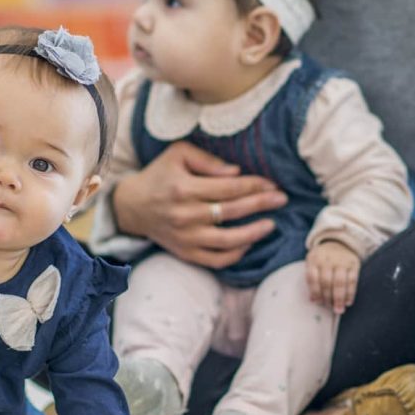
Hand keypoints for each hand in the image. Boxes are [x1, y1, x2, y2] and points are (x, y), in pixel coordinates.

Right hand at [110, 142, 285, 268]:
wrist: (132, 206)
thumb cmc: (160, 175)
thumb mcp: (178, 154)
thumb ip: (208, 160)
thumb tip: (236, 172)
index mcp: (183, 189)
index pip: (228, 188)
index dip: (254, 186)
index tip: (272, 184)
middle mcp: (185, 215)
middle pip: (232, 212)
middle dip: (261, 204)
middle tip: (282, 199)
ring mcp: (185, 238)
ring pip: (228, 241)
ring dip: (254, 233)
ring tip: (271, 224)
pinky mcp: (185, 253)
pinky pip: (216, 260)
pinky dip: (236, 254)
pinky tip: (249, 243)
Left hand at [306, 241, 359, 313]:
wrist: (341, 242)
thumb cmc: (324, 258)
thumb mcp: (314, 262)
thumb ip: (313, 278)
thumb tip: (313, 300)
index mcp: (314, 259)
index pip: (312, 277)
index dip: (314, 291)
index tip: (317, 302)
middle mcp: (327, 259)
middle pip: (326, 282)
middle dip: (327, 297)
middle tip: (330, 308)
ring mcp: (341, 261)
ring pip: (339, 282)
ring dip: (339, 298)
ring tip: (339, 309)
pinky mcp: (353, 264)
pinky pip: (352, 281)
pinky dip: (350, 293)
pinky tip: (348, 302)